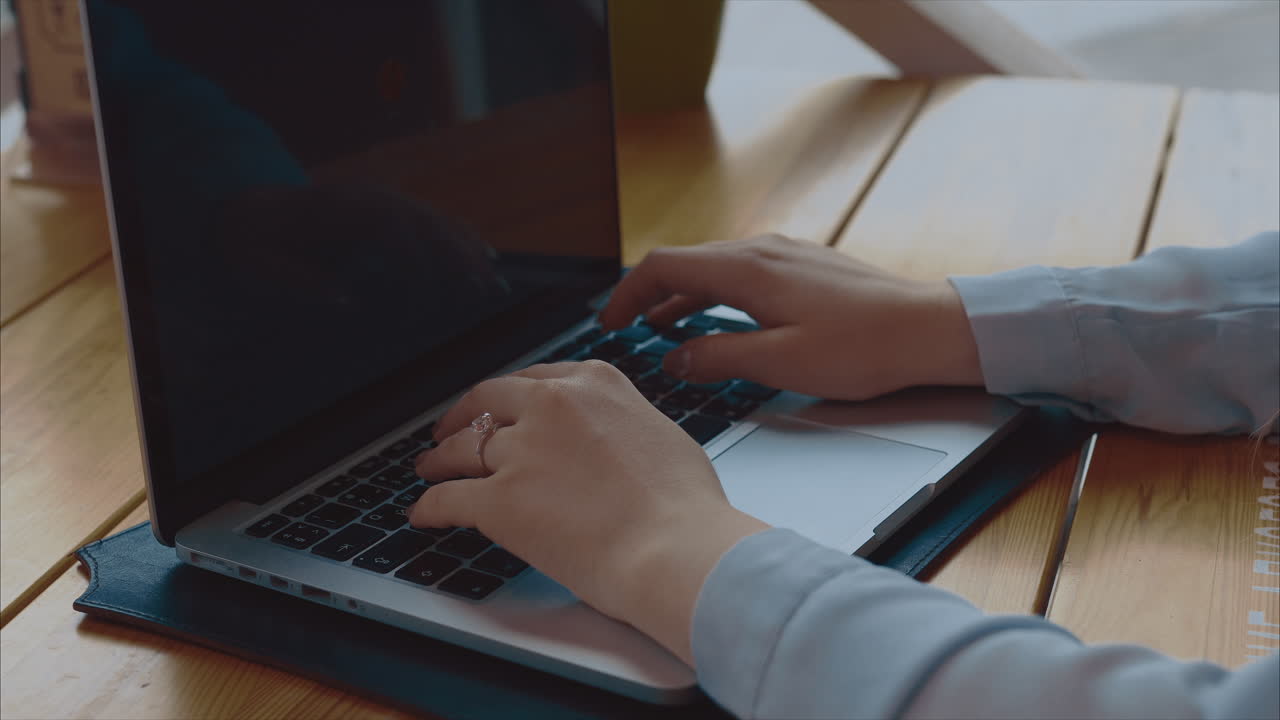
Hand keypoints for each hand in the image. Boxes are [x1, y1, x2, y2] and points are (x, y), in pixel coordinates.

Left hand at [409, 361, 767, 663]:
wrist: (675, 547)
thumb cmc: (684, 504)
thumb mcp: (658, 433)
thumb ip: (620, 422)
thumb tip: (609, 436)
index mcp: (593, 384)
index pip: (533, 380)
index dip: (507, 397)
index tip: (498, 407)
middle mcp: (551, 407)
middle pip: (486, 402)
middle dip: (461, 417)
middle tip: (449, 432)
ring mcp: (521, 451)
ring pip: (459, 449)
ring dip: (437, 460)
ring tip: (428, 470)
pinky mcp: (499, 500)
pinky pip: (447, 500)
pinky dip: (429, 507)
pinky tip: (423, 515)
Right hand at [600, 234, 982, 399]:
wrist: (931, 328)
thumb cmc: (864, 347)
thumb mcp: (780, 363)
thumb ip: (719, 357)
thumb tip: (675, 358)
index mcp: (748, 270)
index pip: (663, 266)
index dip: (627, 293)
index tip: (609, 323)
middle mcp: (763, 250)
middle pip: (685, 263)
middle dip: (648, 295)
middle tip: (627, 329)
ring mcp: (786, 255)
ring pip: (714, 269)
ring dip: (682, 297)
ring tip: (662, 329)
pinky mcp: (804, 267)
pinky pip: (742, 274)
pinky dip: (714, 295)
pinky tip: (719, 321)